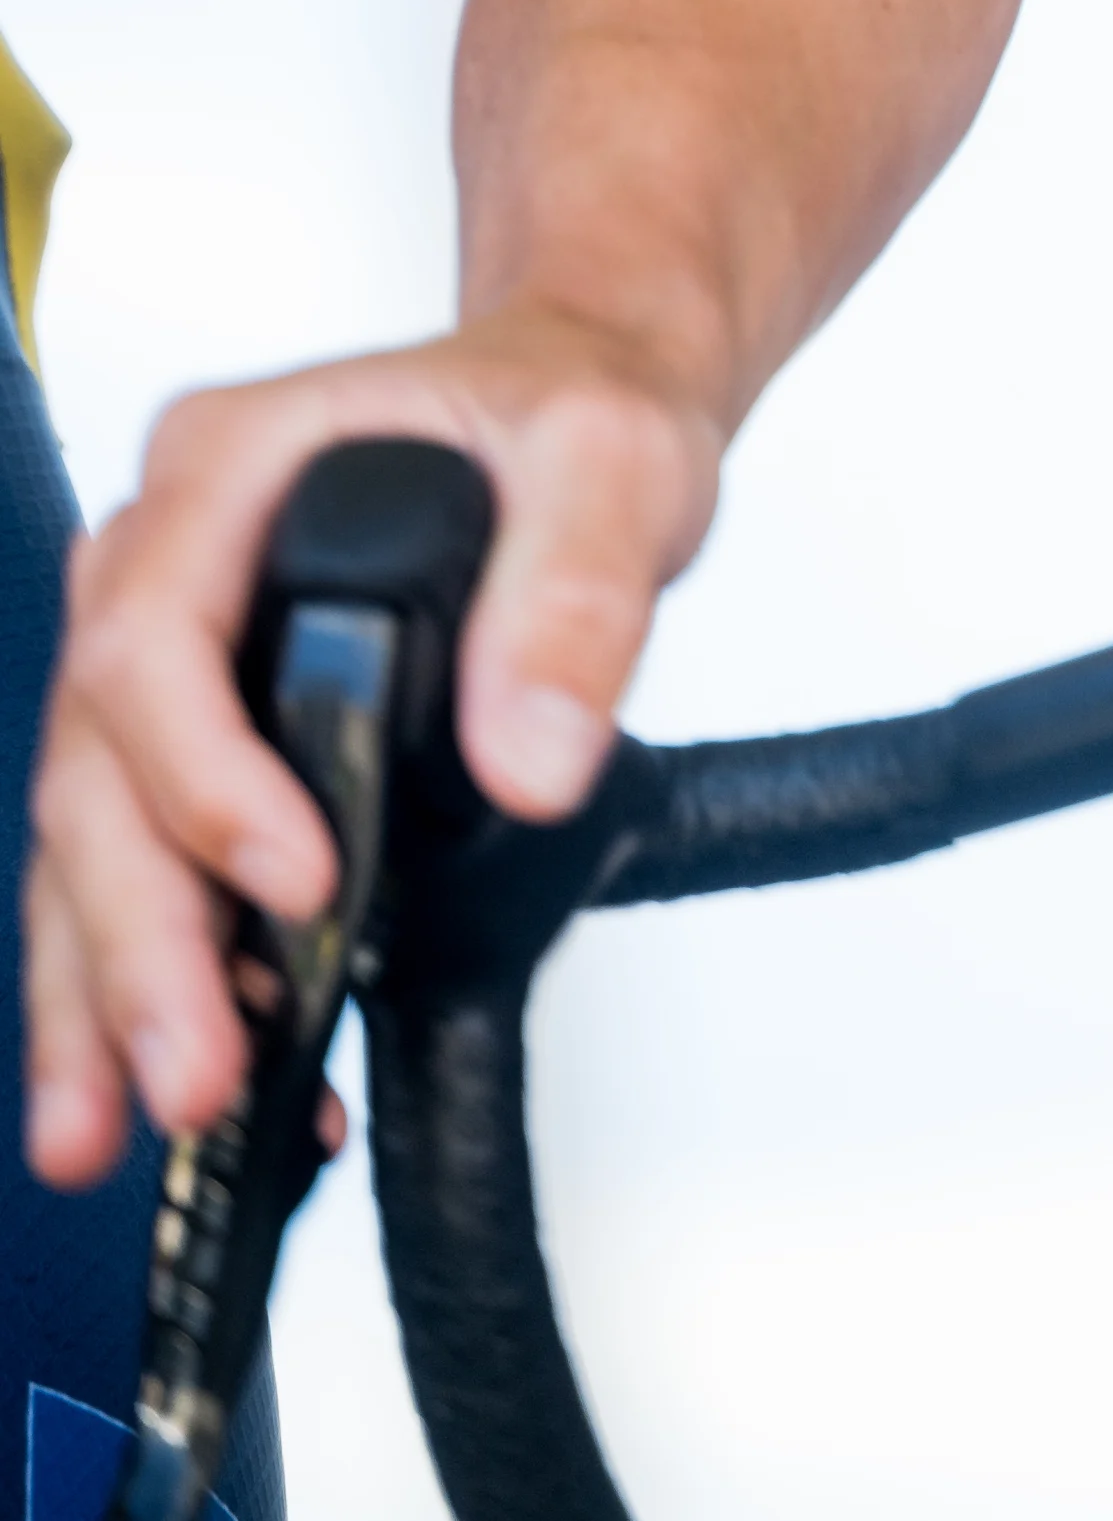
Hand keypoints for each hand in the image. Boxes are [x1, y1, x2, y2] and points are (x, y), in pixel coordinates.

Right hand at [24, 303, 723, 1182]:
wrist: (579, 398)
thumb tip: (531, 754)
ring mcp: (172, 653)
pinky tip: (218, 1064)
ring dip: (100, 990)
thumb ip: (576, 594)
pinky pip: (150, 862)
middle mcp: (169, 556)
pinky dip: (158, 974)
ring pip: (92, 837)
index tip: (296, 882)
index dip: (200, 775)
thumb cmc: (565, 406)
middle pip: (99, 764)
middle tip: (196, 1068)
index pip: (153, 635)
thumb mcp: (612, 458)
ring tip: (114, 1123)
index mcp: (231, 463)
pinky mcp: (200, 734)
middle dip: (137, 937)